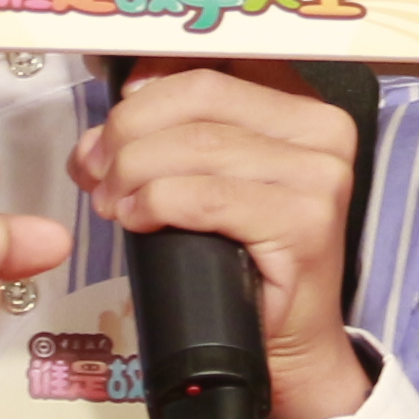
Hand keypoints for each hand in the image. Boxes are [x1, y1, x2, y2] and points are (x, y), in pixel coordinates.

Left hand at [75, 68, 367, 418]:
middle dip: (130, 131)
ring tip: (110, 202)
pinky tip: (136, 218)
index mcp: (302, 109)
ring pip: (196, 146)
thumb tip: (98, 136)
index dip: (146, 89)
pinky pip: (206, 196)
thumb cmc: (248, 264)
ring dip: (133, 172)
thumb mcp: (209, 184)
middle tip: (97, 171)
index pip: (209, 71)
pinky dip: (157, 203)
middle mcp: (322, 132)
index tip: (110, 121)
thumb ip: (168, 142)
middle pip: (199, 99)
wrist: (291, 347)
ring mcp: (318, 177)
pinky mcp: (304, 223)